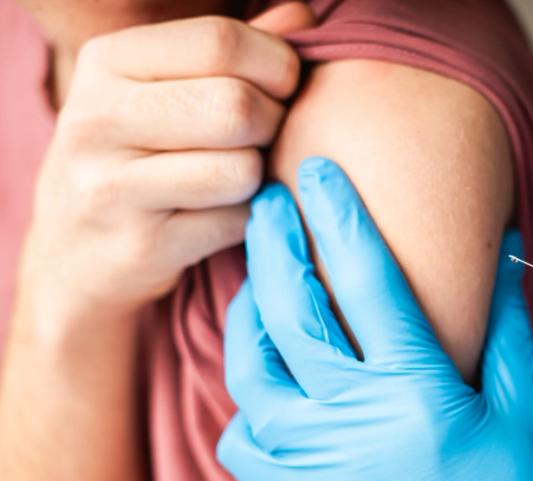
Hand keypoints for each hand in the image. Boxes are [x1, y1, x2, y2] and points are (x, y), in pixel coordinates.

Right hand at [18, 6, 311, 330]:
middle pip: (237, 106)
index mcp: (109, 60)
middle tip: (263, 138)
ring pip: (241, 170)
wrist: (75, 251)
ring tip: (238, 177)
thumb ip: (235, 50)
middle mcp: (97, 117)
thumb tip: (303, 15)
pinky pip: (235, 223)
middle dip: (273, 125)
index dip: (277, 65)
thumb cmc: (142, 155)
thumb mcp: (169, 88)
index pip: (221, 41)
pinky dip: (247, 221)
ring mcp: (111, 186)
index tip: (281, 88)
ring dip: (259, 178)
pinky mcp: (140, 245)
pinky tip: (219, 216)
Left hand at [218, 158, 532, 480]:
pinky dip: (253, 394)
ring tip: (264, 279)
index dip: (342, 215)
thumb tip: (500, 249)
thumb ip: (504, 329)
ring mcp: (316, 469)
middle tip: (272, 201)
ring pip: (253, 369)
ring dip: (253, 312)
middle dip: (277, 241)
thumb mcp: (529, 418)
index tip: (322, 172)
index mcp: (420, 396)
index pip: (367, 280)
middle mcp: (354, 426)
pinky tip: (274, 375)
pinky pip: (247, 435)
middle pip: (292, 309)